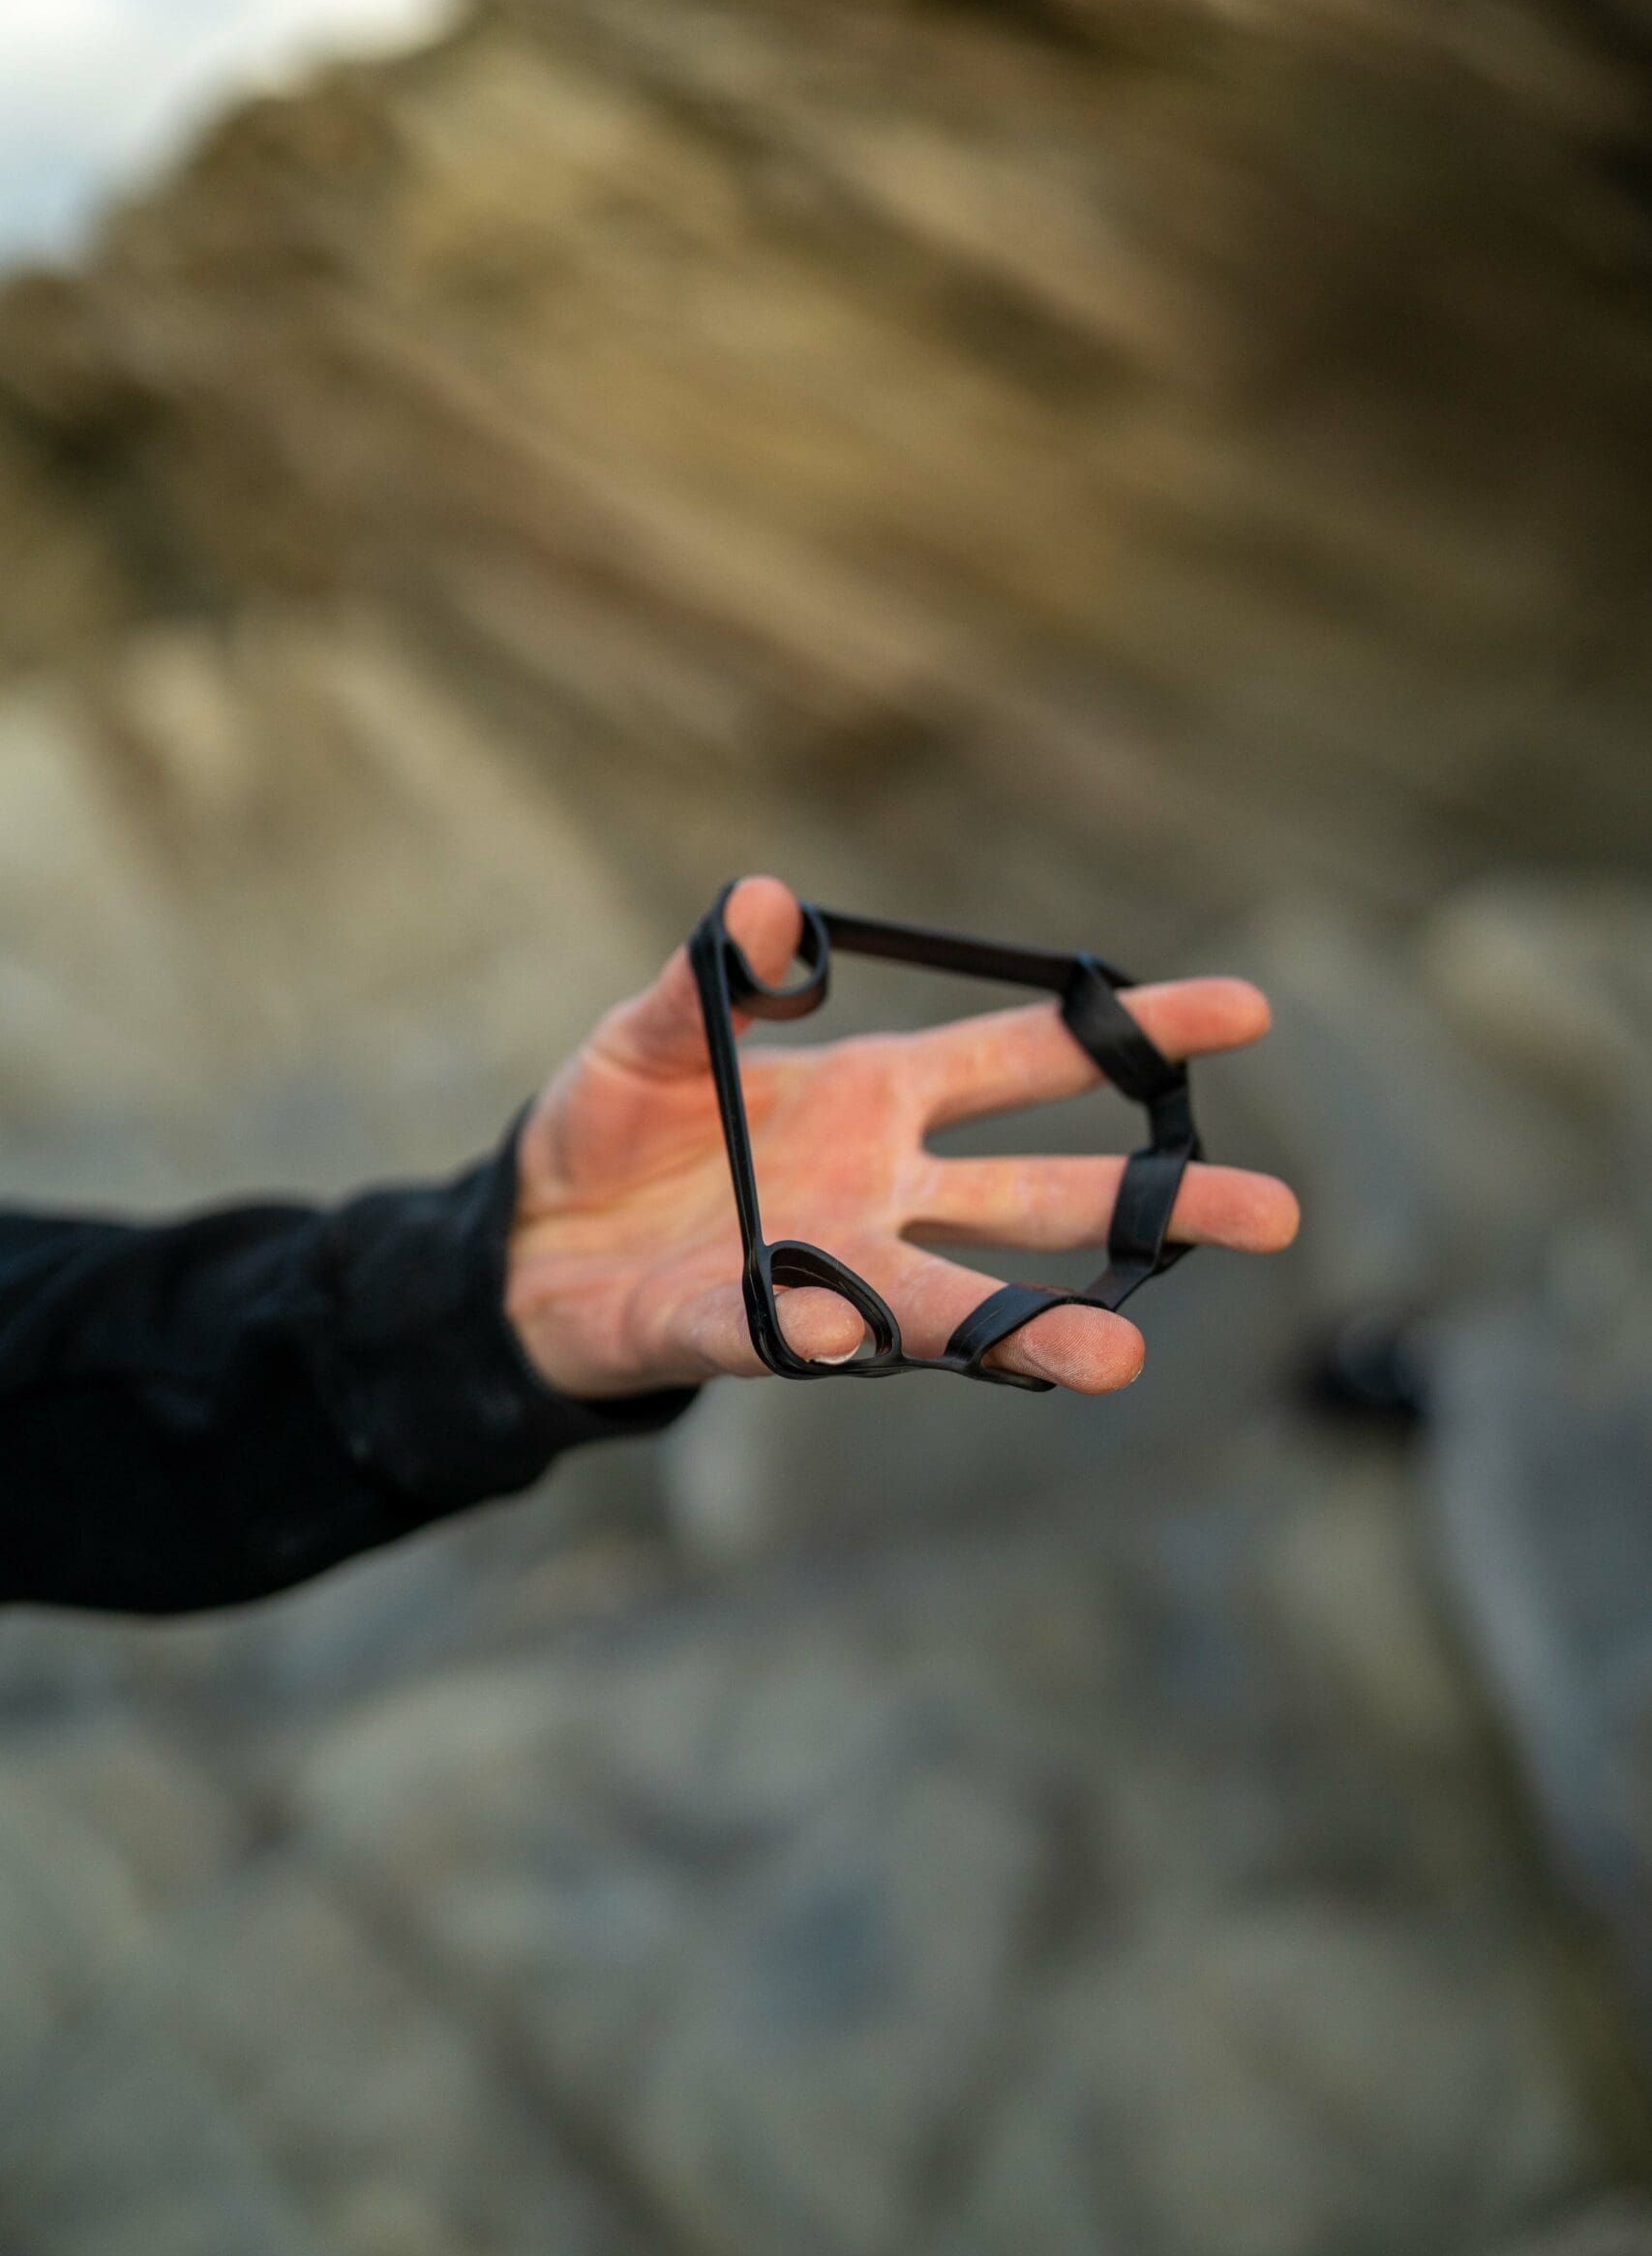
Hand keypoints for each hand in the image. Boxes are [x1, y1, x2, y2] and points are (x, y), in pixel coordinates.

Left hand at [506, 875, 1297, 1398]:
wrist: (529, 1241)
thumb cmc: (616, 1125)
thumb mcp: (658, 1031)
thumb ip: (715, 979)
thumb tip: (764, 901)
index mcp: (879, 1097)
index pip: (1026, 1062)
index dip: (1129, 1037)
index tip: (1246, 1011)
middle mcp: (883, 1189)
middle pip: (1042, 1194)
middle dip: (1153, 1201)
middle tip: (1273, 1214)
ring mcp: (828, 1266)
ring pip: (955, 1298)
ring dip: (1035, 1324)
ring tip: (1122, 1353)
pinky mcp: (744, 1328)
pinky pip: (789, 1332)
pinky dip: (821, 1329)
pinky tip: (851, 1330)